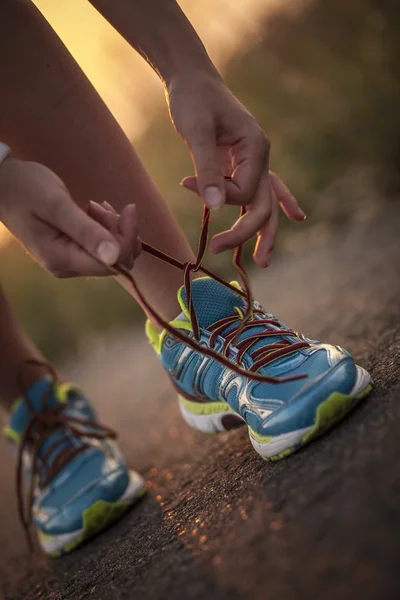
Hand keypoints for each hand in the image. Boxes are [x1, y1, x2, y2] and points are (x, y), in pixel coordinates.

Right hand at [0, 158, 139, 276]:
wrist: (3, 184)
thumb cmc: (26, 188)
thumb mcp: (57, 204)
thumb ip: (86, 230)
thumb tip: (115, 256)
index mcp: (61, 259)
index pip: (113, 263)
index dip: (127, 238)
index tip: (129, 208)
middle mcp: (67, 267)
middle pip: (115, 260)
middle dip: (120, 231)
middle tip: (101, 205)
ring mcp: (69, 260)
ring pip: (111, 252)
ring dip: (111, 227)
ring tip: (91, 205)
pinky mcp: (72, 251)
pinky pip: (101, 246)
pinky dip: (104, 227)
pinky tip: (92, 210)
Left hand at [167, 74, 304, 266]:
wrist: (193, 81)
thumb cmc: (193, 100)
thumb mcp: (197, 131)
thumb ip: (207, 168)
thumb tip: (216, 207)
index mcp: (256, 147)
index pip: (246, 190)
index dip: (222, 197)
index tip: (187, 182)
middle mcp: (262, 157)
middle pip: (262, 205)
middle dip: (245, 233)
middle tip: (218, 250)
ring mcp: (256, 162)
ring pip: (266, 203)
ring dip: (264, 232)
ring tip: (264, 262)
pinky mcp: (244, 164)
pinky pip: (263, 189)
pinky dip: (278, 204)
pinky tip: (296, 217)